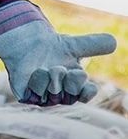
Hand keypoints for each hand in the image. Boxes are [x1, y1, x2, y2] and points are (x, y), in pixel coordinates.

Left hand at [0, 0, 115, 104]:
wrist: (24, 43)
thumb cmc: (51, 47)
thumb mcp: (73, 45)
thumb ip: (94, 44)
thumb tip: (114, 41)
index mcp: (75, 86)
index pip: (86, 95)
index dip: (87, 90)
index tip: (81, 74)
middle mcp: (60, 95)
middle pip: (70, 95)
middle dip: (67, 79)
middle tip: (60, 67)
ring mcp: (43, 97)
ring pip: (53, 93)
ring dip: (52, 75)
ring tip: (46, 66)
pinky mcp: (27, 96)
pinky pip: (36, 92)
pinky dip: (38, 78)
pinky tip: (36, 71)